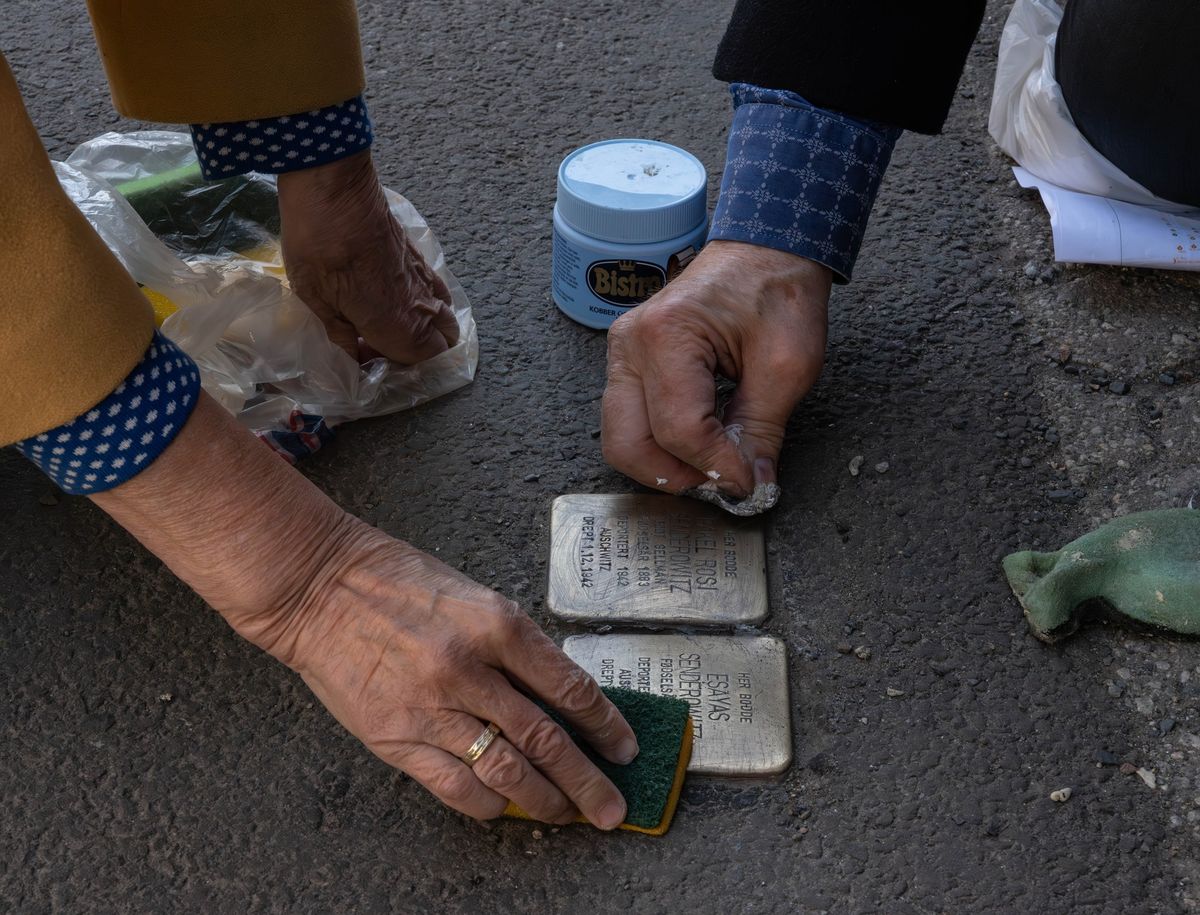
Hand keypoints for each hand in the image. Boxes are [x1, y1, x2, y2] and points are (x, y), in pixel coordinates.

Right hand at [93, 393, 635, 828]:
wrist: (317, 586)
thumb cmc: (397, 581)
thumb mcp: (473, 597)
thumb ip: (515, 647)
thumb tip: (559, 698)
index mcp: (497, 624)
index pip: (569, 686)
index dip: (606, 724)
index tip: (625, 747)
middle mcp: (469, 668)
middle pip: (546, 740)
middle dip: (587, 782)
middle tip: (613, 807)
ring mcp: (430, 707)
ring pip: (506, 772)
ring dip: (545, 801)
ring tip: (568, 815)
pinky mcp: (395, 738)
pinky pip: (455, 786)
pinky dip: (489, 803)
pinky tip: (505, 806)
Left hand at [278, 150, 458, 363]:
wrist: (332, 185)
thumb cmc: (318, 245)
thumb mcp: (315, 300)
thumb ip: (339, 336)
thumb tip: (352, 360)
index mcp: (398, 322)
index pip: (424, 360)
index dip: (398, 367)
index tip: (365, 358)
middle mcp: (421, 302)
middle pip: (446, 340)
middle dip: (425, 351)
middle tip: (384, 345)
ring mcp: (423, 276)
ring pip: (445, 313)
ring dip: (427, 326)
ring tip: (391, 324)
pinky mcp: (417, 255)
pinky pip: (436, 289)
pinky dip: (426, 301)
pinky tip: (393, 296)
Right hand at [602, 240, 831, 497]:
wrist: (766, 251)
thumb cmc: (779, 291)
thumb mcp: (788, 365)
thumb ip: (763, 432)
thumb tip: (751, 486)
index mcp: (668, 335)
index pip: (679, 430)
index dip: (716, 466)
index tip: (749, 483)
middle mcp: (631, 344)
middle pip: (628, 444)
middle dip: (678, 476)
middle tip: (723, 482)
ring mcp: (622, 354)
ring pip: (620, 440)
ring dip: (664, 466)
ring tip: (712, 465)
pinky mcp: (628, 364)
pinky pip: (629, 422)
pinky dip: (660, 446)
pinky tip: (700, 444)